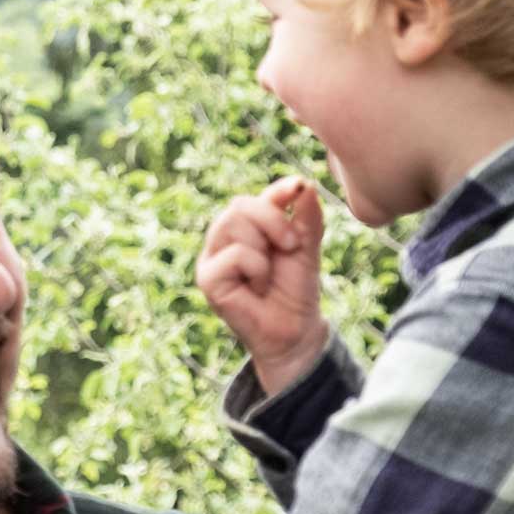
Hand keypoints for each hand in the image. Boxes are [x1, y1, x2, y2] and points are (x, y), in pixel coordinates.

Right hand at [196, 177, 327, 397]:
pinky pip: (234, 254)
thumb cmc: (296, 289)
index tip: (299, 188)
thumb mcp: (306, 246)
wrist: (295, 330)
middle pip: (239, 205)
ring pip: (233, 224)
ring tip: (268, 275)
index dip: (276, 191)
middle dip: (273, 221)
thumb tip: (303, 184)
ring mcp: (211, 259)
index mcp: (243, 228)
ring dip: (264, 248)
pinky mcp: (207, 280)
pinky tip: (257, 288)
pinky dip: (256, 268)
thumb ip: (306, 216)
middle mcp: (222, 240)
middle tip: (293, 245)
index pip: (254, 198)